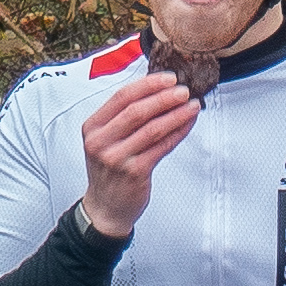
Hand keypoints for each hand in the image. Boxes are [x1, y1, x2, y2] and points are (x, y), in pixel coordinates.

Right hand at [77, 73, 200, 237]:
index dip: (147, 85)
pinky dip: (178, 133)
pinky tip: (188, 124)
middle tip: (184, 90)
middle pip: (137, 111)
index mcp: (93, 127)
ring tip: (193, 105)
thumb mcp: (106, 140)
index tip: (168, 78)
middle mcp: (101, 141)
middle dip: (164, 97)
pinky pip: (161, 147)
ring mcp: (117, 158)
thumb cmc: (110, 170)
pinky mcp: (134, 172)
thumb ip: (123, 118)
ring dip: (176, 114)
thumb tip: (158, 91)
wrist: (106, 207)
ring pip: (152, 129)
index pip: (121, 97)